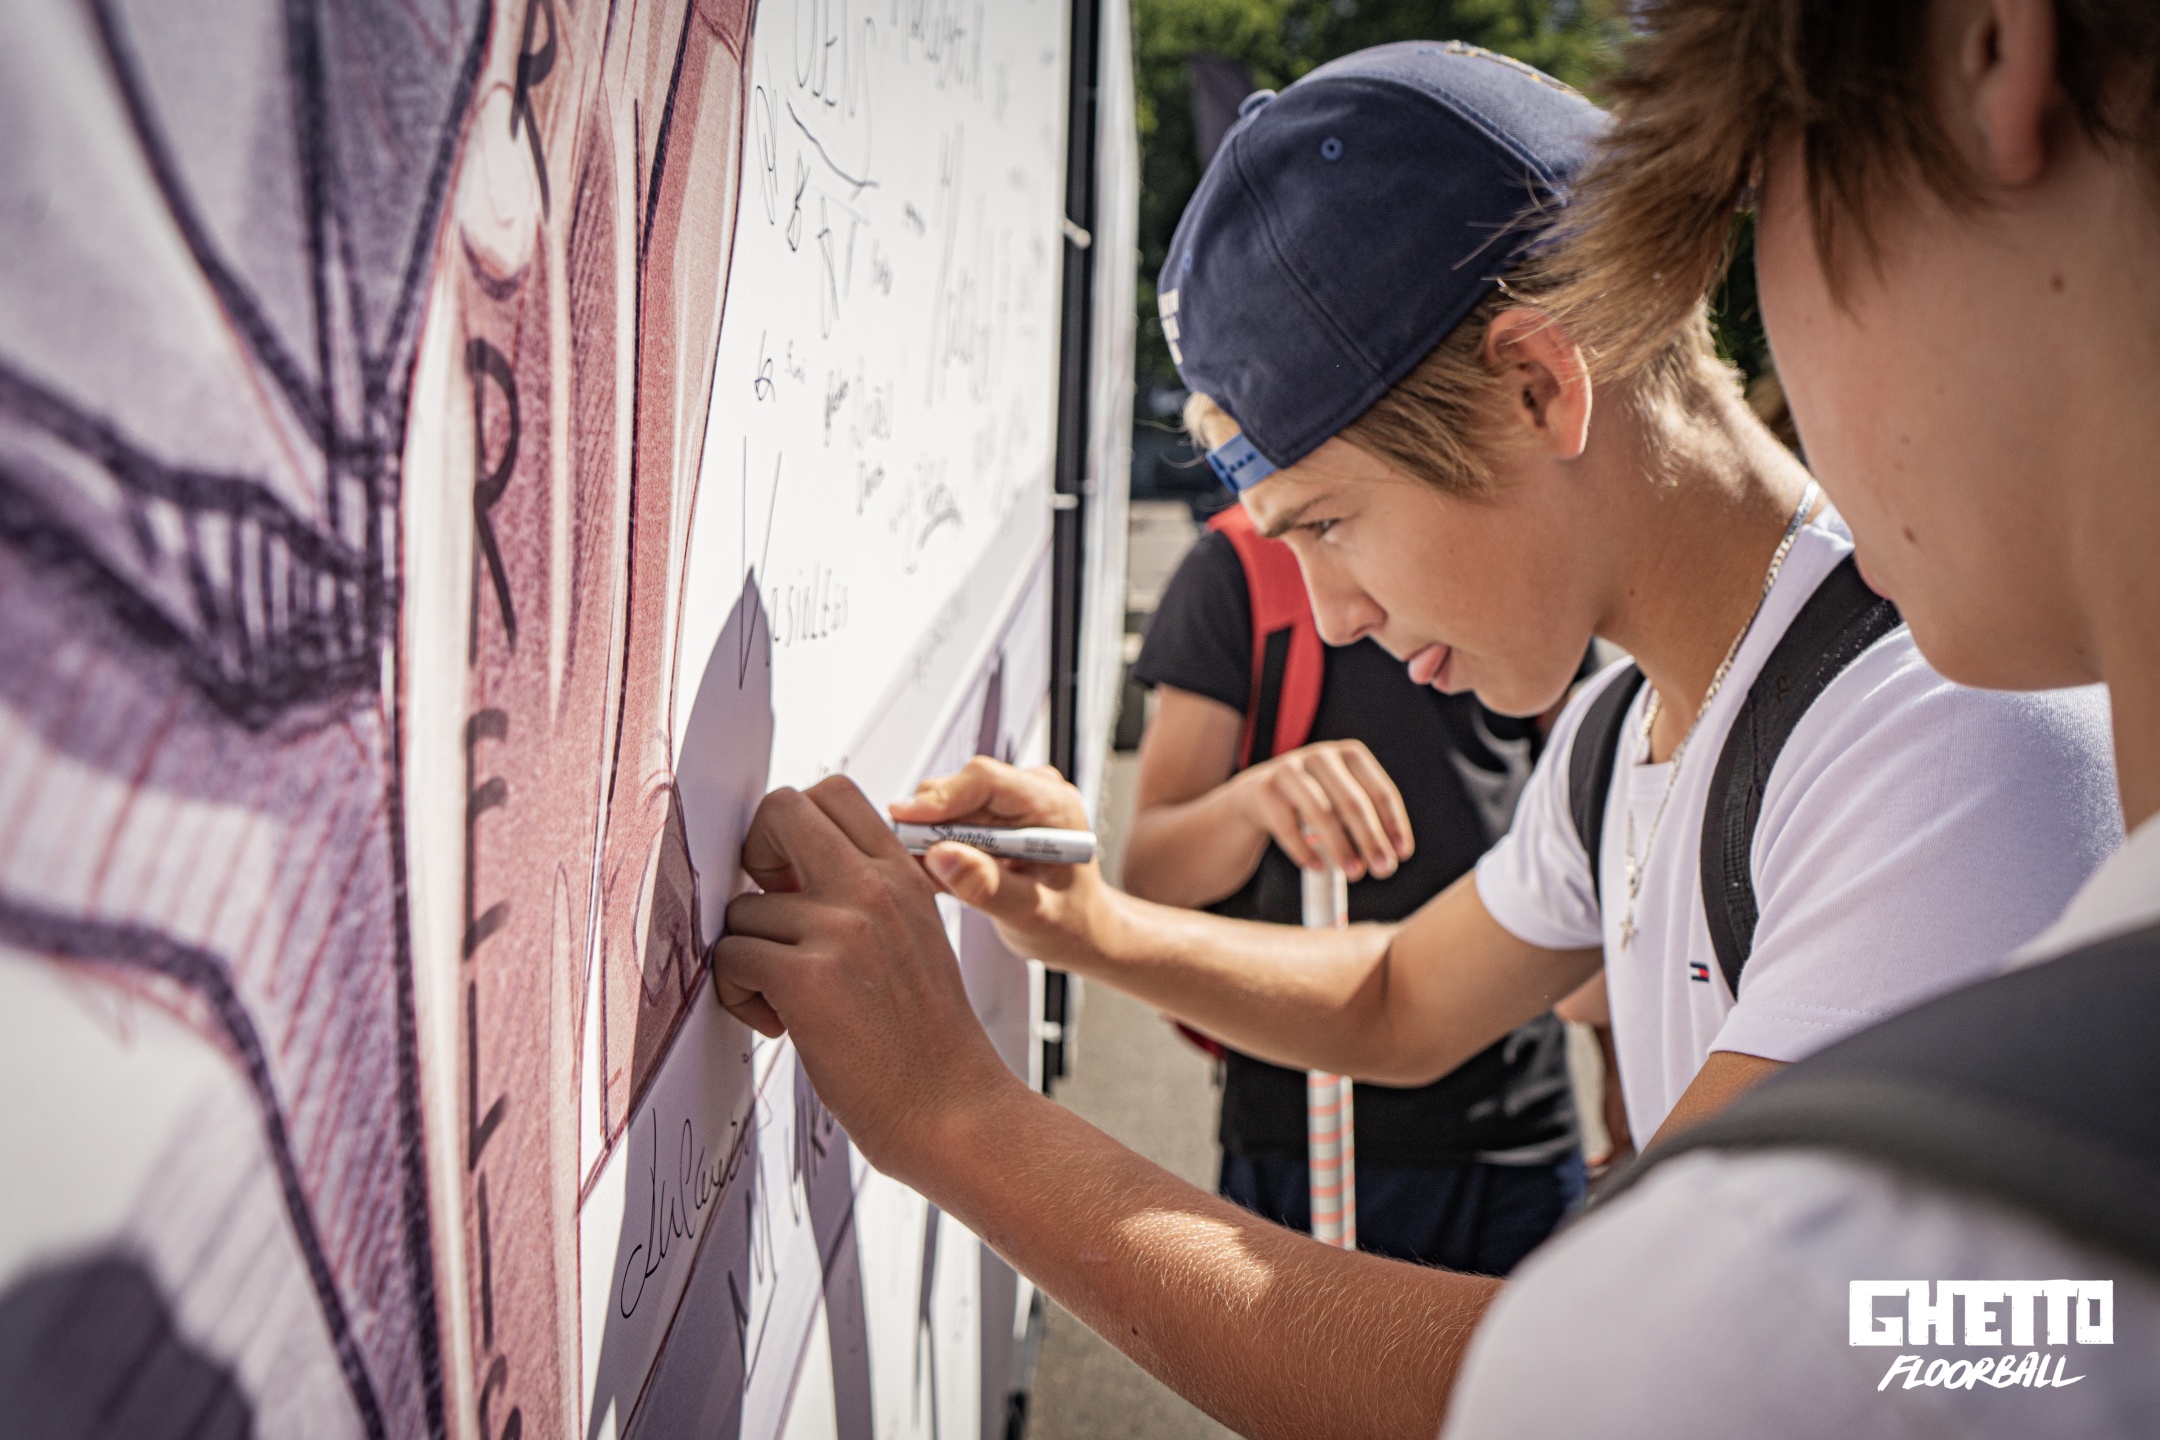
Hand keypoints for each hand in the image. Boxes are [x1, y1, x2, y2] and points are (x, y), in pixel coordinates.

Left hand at [711, 776, 1020, 1182]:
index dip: (795, 828)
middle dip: (754, 853)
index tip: (793, 879)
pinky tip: (778, 1023)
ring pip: (742, 907)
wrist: (953, 1110)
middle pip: (780, 810)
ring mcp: (841, 931)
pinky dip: (738, 993)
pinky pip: (731, 956)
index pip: (834, 791)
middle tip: (769, 911)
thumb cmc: (927, 1040)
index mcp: (904, 876)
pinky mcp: (807, 979)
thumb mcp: (915, 938)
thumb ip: (867, 897)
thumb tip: (786, 875)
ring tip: (784, 999)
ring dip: (746, 954)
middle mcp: (875, 890)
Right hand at [888, 757, 1113, 967]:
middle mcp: (1032, 792)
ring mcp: (1012, 801)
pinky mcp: (995, 814)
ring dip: (933, 842)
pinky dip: (940, 848)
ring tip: (943, 884)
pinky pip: (952, 821)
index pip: (986, 780)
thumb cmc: (1070, 923)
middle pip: (961, 789)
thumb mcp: (1033, 916)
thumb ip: (989, 888)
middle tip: (918, 868)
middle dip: (930, 825)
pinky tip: (950, 879)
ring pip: (950, 805)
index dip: (941, 797)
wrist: (1080, 928)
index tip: (904, 819)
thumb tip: (941, 856)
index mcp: (1053, 805)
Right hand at [1234, 740, 1412, 879]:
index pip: (1381, 791)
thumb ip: (1367, 821)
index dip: (1394, 824)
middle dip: (1371, 840)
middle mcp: (1321, 756)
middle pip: (1353, 803)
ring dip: (1341, 848)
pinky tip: (1318, 867)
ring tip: (1355, 874)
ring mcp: (1290, 769)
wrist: (1258, 794)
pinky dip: (1305, 851)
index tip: (1402, 855)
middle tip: (1384, 871)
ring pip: (1321, 813)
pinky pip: (1288, 827)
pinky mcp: (1265, 789)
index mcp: (1351, 755)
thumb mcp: (1343, 798)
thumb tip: (1393, 858)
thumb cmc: (1315, 802)